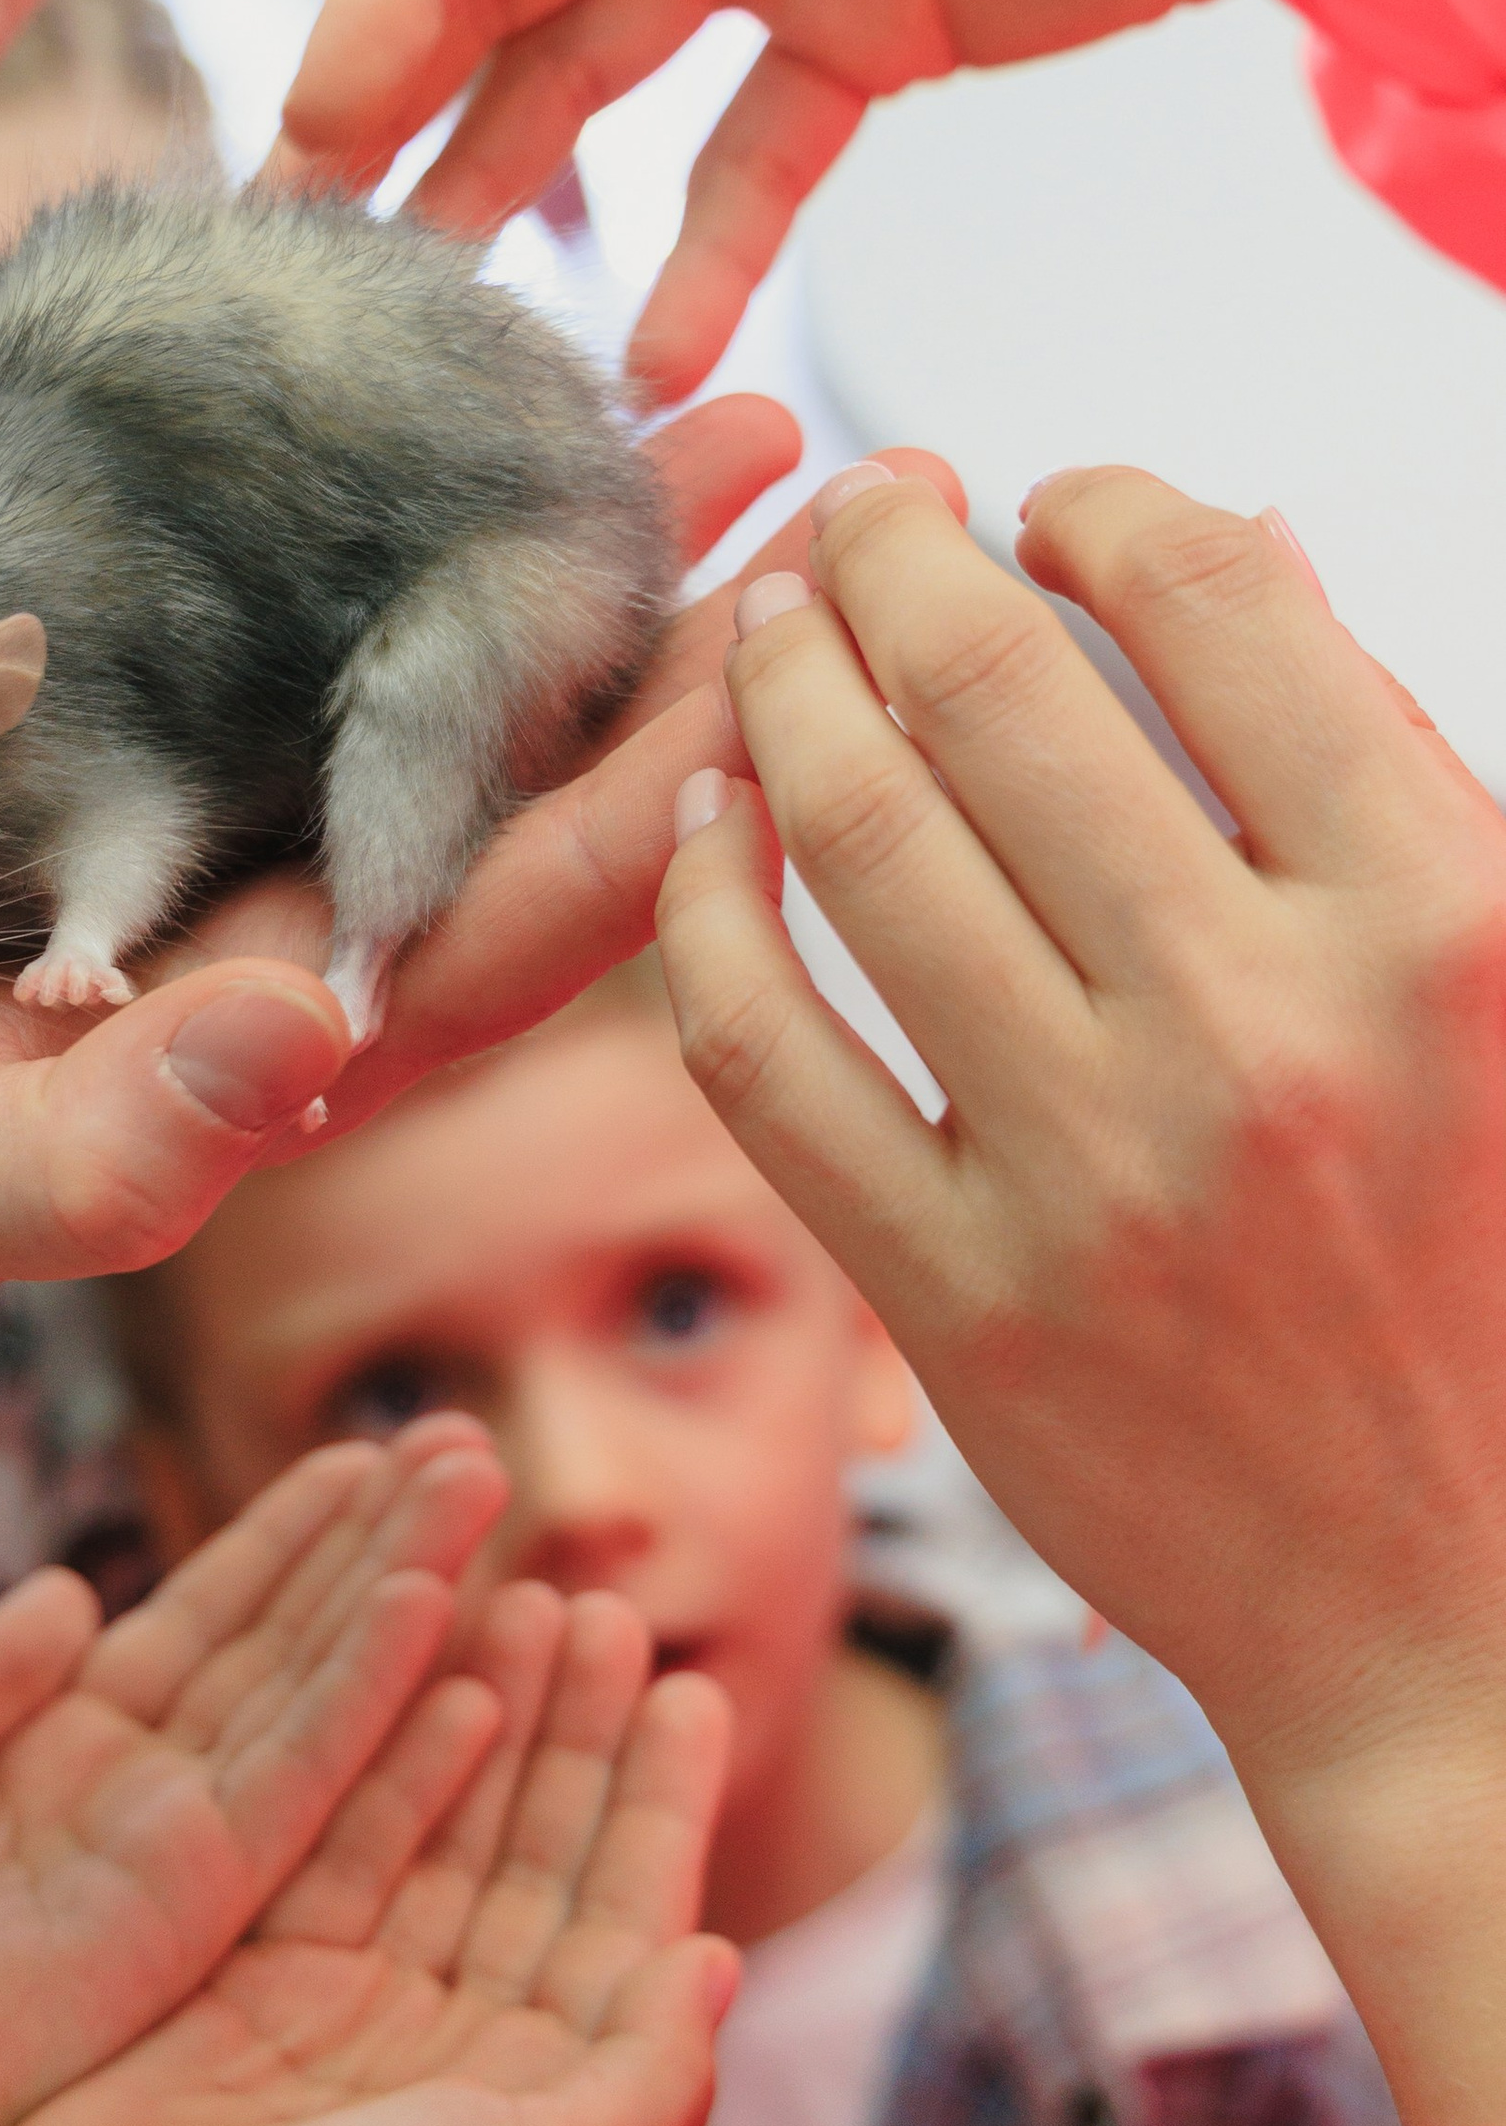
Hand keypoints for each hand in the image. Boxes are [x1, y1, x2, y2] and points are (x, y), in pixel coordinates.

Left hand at [0, 1419, 505, 2125]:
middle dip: (374, 1542)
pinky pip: (310, 1763)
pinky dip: (376, 1675)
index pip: (199, 1623)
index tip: (365, 1456)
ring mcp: (183, 1855)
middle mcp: (140, 1802)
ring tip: (483, 1474)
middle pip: (283, 1643)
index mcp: (53, 1758)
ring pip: (318, 1688)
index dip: (284, 1539)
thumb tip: (72, 1587)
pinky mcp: (205, 1898)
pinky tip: (437, 1590)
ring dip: (402, 1581)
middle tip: (471, 1443)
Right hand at [0, 1587, 731, 2125]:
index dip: (661, 1806)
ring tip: (519, 1596)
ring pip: (435, 1834)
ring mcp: (342, 2022)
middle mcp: (450, 2064)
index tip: (693, 1686)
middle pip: (531, 1862)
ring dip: (485, 1720)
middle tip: (596, 1602)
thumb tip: (719, 1956)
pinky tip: (421, 1671)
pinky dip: (384, 1762)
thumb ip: (651, 2077)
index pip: (623, 1927)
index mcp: (539, 2118)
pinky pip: (334, 1847)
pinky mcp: (239, 1992)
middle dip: (573, 1735)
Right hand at [154, 399, 965, 1141]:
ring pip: (490, 710)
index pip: (537, 930)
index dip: (673, 810)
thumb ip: (131, 1133)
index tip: (799, 667)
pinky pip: (366, 657)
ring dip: (631, 577)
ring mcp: (278, 856)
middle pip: (566, 802)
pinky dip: (461, 547)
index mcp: (321, 1059)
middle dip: (722, 654)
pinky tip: (528, 427)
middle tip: (876, 490)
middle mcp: (343, 948)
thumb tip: (317, 1038)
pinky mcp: (202, 782)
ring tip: (755, 406)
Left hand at [652, 458, 1505, 2125]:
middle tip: (854, 511)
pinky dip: (704, 920)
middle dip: (891, 551)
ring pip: (854, 844)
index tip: (1045, 507)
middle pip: (994, 690)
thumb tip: (1226, 538)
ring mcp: (1094, 1172)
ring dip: (780, 694)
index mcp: (1443, 919)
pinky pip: (766, 1060)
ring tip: (767, 634)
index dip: (1096, 505)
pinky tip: (699, 832)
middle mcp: (1263, 1026)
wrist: (1469, 1620)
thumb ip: (1389, 762)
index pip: (1216, 599)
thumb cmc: (1501, 1271)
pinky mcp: (962, 1304)